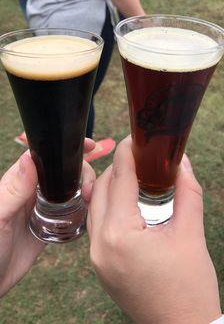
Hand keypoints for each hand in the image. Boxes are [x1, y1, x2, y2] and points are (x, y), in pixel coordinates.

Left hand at [0, 138, 94, 297]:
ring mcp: (41, 208)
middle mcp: (31, 192)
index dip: (65, 150)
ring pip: (68, 190)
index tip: (89, 145)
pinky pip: (68, 211)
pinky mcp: (48, 225)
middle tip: (91, 187)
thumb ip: (14, 190)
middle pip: (62, 172)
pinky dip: (81, 208)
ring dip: (84, 188)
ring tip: (95, 196)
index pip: (44, 158)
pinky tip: (91, 210)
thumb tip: (28, 159)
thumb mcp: (0, 216)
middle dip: (81, 172)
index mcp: (18, 183)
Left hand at [87, 137, 221, 323]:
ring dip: (110, 187)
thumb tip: (181, 163)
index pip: (120, 180)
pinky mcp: (99, 266)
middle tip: (138, 156)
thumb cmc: (190, 286)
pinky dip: (108, 207)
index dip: (127, 154)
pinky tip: (125, 202)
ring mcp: (96, 258)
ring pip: (95, 207)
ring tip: (133, 176)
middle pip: (101, 190)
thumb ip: (186, 191)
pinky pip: (96, 225)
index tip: (135, 138)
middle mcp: (100, 245)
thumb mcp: (191, 233)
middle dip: (118, 168)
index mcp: (121, 235)